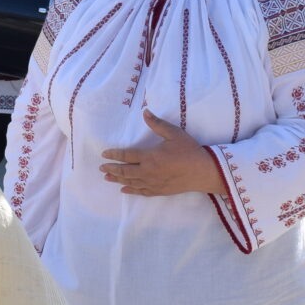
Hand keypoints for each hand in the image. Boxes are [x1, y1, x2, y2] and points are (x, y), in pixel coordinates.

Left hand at [100, 109, 224, 196]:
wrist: (203, 172)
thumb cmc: (189, 151)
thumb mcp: (174, 134)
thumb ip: (157, 124)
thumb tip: (145, 112)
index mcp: (150, 157)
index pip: (127, 155)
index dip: (114, 155)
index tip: (104, 154)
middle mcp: (148, 171)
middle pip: (125, 170)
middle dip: (112, 168)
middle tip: (101, 167)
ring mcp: (153, 183)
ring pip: (131, 182)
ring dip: (117, 179)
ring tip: (107, 177)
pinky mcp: (159, 191)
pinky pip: (141, 191)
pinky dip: (131, 190)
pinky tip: (124, 189)